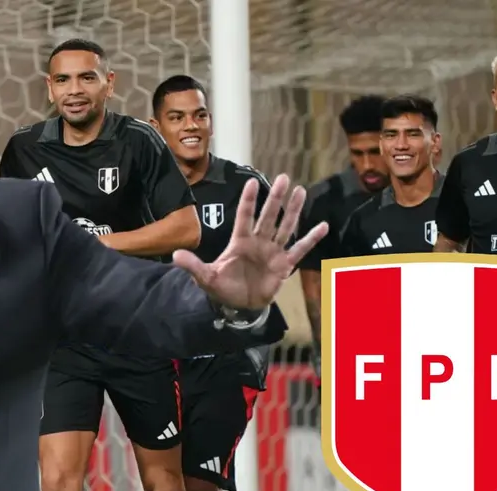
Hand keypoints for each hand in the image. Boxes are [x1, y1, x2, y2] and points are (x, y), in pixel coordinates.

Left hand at [172, 174, 327, 309]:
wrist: (239, 306)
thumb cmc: (222, 288)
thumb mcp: (205, 277)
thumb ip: (193, 266)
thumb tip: (174, 256)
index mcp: (240, 242)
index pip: (244, 217)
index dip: (248, 201)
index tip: (252, 182)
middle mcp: (258, 242)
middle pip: (269, 216)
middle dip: (275, 198)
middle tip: (283, 177)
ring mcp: (272, 252)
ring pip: (285, 227)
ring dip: (293, 211)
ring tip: (300, 191)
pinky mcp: (284, 266)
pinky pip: (299, 250)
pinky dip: (311, 239)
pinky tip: (322, 226)